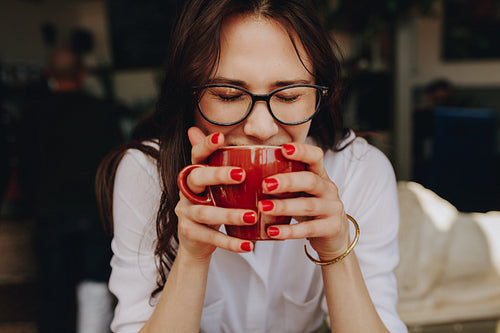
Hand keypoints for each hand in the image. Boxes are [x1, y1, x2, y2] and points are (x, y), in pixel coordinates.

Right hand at [174, 127, 255, 261]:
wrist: (196, 242)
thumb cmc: (213, 206)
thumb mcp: (217, 186)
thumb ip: (223, 165)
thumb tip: (228, 137)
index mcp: (195, 175)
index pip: (197, 156)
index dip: (206, 145)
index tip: (221, 136)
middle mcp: (187, 191)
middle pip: (197, 178)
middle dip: (218, 175)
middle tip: (241, 175)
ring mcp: (185, 212)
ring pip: (206, 212)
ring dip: (230, 215)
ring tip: (252, 216)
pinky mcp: (189, 233)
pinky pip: (210, 237)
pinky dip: (230, 242)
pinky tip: (248, 245)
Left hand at [259, 143, 349, 260]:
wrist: (334, 235)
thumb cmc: (308, 207)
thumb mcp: (301, 191)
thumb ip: (283, 180)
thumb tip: (241, 170)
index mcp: (319, 175)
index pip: (316, 157)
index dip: (302, 151)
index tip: (283, 149)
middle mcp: (328, 189)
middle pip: (310, 181)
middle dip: (287, 181)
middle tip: (265, 184)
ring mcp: (332, 209)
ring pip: (308, 205)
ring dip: (284, 206)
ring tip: (262, 207)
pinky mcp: (332, 228)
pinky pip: (308, 229)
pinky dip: (289, 231)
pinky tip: (272, 232)